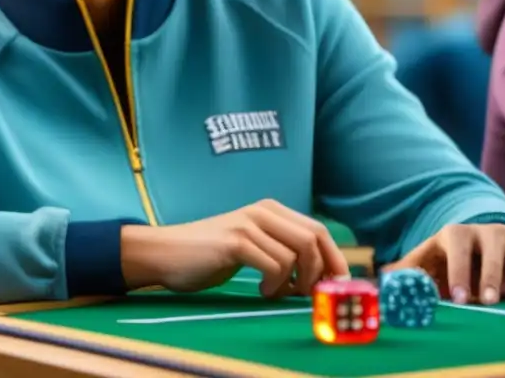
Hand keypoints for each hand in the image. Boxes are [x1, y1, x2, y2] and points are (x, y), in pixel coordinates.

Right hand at [121, 199, 348, 297]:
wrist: (167, 253)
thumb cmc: (210, 254)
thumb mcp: (252, 245)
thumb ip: (281, 249)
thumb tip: (321, 275)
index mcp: (270, 210)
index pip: (318, 230)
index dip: (334, 259)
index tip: (338, 286)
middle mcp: (263, 211)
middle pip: (314, 238)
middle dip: (321, 271)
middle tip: (308, 294)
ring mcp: (249, 224)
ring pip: (297, 254)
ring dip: (294, 283)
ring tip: (276, 292)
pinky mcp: (236, 242)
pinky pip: (274, 266)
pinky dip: (275, 285)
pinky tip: (261, 290)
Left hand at [381, 223, 504, 304]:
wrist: (477, 243)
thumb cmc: (447, 258)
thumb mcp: (426, 259)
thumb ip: (406, 270)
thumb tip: (380, 276)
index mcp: (458, 234)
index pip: (458, 248)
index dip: (459, 272)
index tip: (462, 299)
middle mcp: (489, 233)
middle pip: (494, 249)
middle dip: (494, 276)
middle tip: (493, 302)